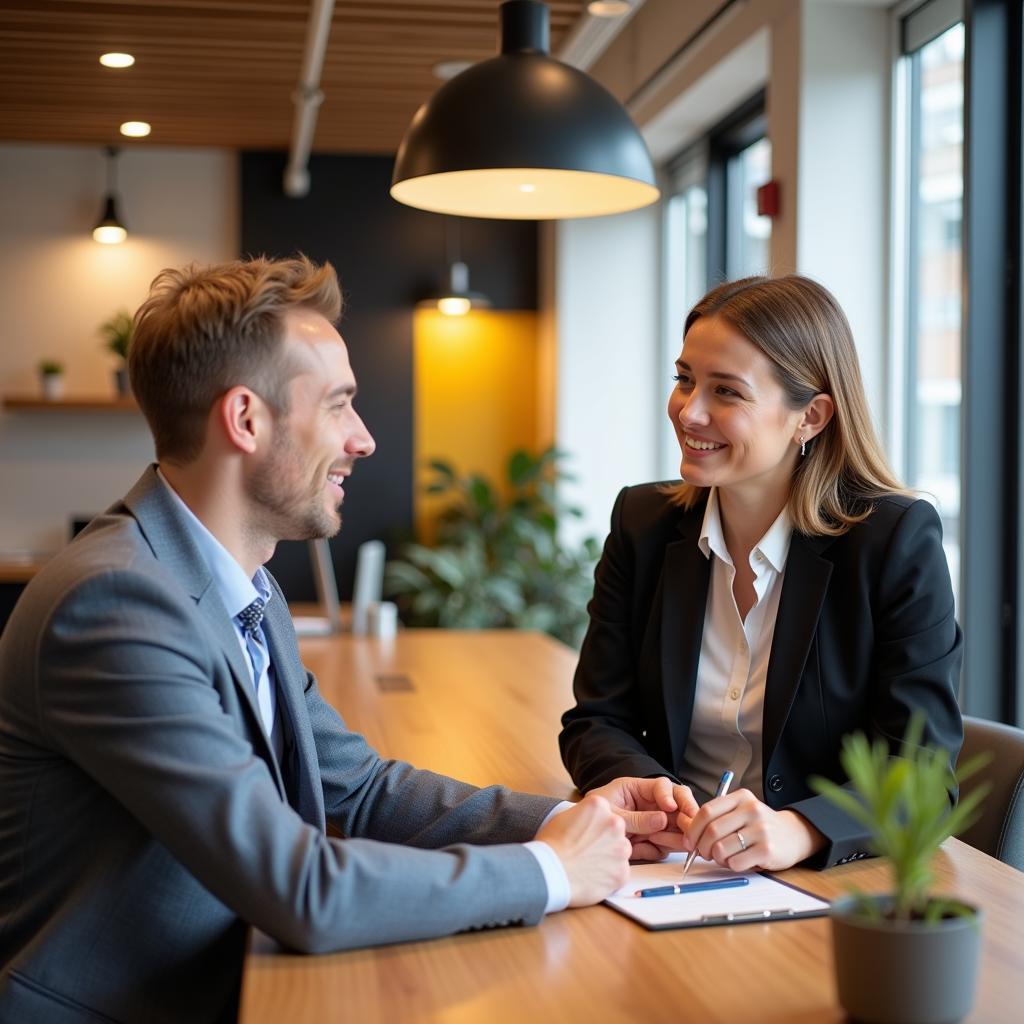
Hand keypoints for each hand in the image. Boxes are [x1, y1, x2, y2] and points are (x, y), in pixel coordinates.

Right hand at [536, 794, 631, 905]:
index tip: (587, 833)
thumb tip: (588, 820)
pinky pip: (620, 873)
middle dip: (606, 840)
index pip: (605, 812)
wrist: (549, 872)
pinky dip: (609, 876)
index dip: (595, 825)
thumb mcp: (563, 816)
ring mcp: (621, 848)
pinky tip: (593, 877)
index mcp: (599, 805)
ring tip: (589, 865)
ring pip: (620, 852)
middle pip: (616, 831)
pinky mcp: (622, 872)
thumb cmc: (550, 845)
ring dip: (610, 857)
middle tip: (588, 850)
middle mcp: (615, 823)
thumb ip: (583, 815)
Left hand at [588, 776, 699, 860]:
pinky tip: (641, 848)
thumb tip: (662, 819)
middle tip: (688, 824)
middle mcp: (650, 805)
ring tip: (655, 840)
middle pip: (678, 804)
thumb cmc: (591, 817)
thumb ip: (636, 817)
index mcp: (637, 790)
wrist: (582, 841)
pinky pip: (665, 846)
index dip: (669, 795)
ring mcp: (653, 824)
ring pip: (677, 827)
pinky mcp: (652, 841)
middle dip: (686, 813)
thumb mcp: (611, 813)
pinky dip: (658, 848)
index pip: (662, 786)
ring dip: (674, 835)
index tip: (670, 807)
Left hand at [680, 789, 826, 871]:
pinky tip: (738, 861)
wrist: (793, 835)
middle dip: (702, 847)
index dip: (692, 829)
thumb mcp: (739, 813)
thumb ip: (716, 818)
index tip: (688, 841)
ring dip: (716, 858)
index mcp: (741, 797)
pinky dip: (730, 865)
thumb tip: (684, 830)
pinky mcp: (768, 850)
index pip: (707, 811)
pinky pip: (736, 862)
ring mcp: (761, 830)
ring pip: (722, 848)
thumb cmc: (758, 826)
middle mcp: (752, 810)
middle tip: (703, 854)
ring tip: (722, 857)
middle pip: (712, 830)